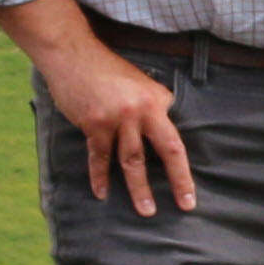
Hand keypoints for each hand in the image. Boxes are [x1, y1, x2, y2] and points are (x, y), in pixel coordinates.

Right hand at [41, 37, 197, 215]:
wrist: (74, 55)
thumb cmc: (108, 69)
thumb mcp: (141, 82)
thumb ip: (154, 103)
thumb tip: (165, 119)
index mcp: (156, 101)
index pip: (174, 143)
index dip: (183, 173)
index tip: (189, 197)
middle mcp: (139, 112)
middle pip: (160, 153)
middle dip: (172, 183)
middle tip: (180, 207)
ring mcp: (116, 119)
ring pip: (130, 160)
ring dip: (137, 188)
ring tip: (144, 210)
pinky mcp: (93, 123)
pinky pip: (98, 157)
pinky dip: (99, 176)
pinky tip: (102, 192)